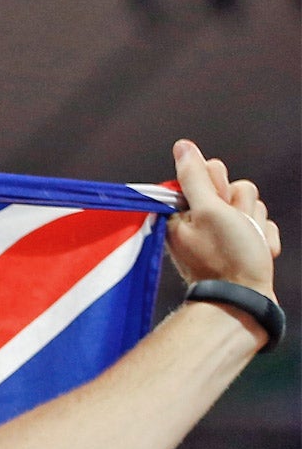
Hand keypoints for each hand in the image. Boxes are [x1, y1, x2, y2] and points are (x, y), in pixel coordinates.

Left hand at [165, 140, 279, 297]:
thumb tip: (183, 147)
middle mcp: (201, 225)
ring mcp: (224, 237)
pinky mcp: (243, 248)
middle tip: (235, 229)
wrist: (245, 302)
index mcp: (184, 214)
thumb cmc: (226, 257)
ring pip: (254, 207)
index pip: (210, 175)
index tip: (218, 207)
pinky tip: (259, 256)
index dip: (220, 188)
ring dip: (256, 224)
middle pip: (236, 189)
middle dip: (242, 206)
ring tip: (247, 246)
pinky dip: (265, 241)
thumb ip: (195, 178)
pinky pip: (264, 228)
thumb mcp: (208, 210)